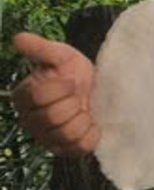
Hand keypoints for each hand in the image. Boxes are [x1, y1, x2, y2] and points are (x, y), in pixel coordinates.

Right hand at [10, 32, 100, 156]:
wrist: (99, 90)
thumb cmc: (75, 73)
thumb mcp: (61, 56)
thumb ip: (41, 49)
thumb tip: (19, 38)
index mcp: (23, 98)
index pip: (40, 96)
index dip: (62, 87)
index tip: (70, 81)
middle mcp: (29, 121)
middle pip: (53, 117)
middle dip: (73, 102)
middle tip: (78, 97)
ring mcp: (46, 139)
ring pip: (66, 133)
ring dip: (83, 118)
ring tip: (84, 109)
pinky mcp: (65, 151)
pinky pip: (80, 147)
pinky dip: (91, 134)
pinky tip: (92, 123)